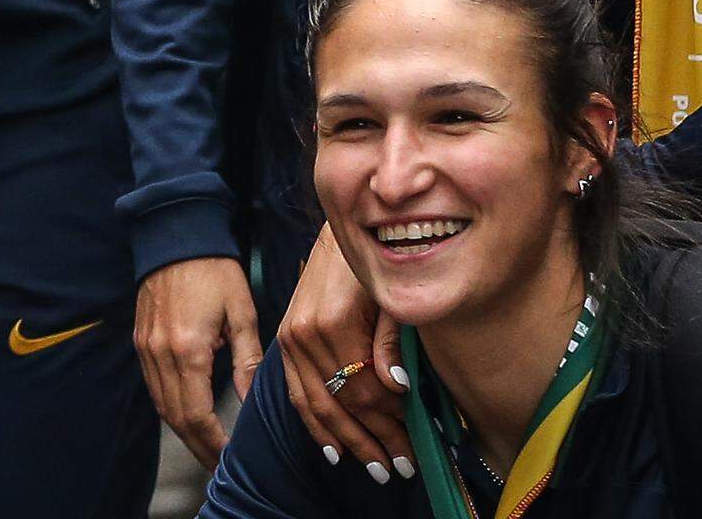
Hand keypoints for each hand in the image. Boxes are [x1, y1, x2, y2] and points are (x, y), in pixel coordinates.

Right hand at [134, 256, 260, 462]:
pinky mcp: (140, 341)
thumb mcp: (242, 313)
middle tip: (221, 465)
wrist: (175, 235)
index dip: (214, 442)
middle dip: (199, 446)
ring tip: (208, 448)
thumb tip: (252, 401)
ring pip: (161, 406)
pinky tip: (188, 417)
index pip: (197, 414)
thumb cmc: (215, 270)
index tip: (231, 457)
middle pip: (176, 417)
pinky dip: (170, 408)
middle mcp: (160, 353)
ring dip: (184, 431)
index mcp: (188, 348)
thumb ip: (247, 360)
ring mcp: (145, 348)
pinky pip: (154, 387)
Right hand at [275, 227, 409, 481]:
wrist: (338, 232)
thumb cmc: (375, 261)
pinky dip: (315, 423)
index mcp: (333, 322)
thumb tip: (397, 386)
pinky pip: (298, 392)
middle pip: (341, 404)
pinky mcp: (285, 338)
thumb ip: (392, 340)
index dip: (391, 424)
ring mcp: (290, 338)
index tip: (416, 448)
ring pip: (317, 405)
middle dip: (373, 442)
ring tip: (375, 468)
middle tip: (400, 469)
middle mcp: (305, 334)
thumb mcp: (392, 294)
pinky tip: (333, 447)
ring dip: (346, 440)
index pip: (365, 391)